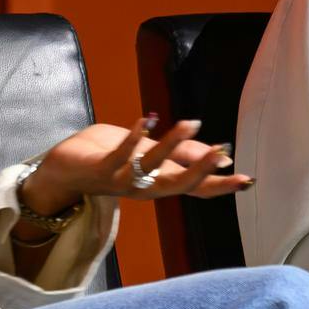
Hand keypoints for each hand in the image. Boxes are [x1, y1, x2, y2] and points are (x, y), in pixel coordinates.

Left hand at [17, 117, 251, 220]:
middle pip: (177, 185)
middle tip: (224, 153)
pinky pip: (118, 156)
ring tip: (192, 123)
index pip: (194, 188)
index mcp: (157, 183)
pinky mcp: (99, 169)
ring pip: (151, 168)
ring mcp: (120, 180)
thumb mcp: (148, 151)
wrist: (62, 169)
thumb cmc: (107, 156)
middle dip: (201, 171)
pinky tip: (146, 120)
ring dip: (172, 146)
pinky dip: (133, 138)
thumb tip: (220, 155)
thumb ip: (180, 154)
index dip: (220, 185)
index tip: (247, 179)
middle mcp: (142, 187)